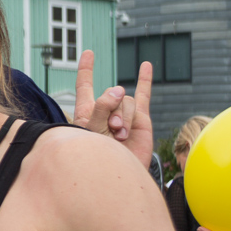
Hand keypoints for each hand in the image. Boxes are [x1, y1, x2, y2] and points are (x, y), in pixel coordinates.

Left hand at [75, 51, 155, 170]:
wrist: (118, 176)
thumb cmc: (97, 158)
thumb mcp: (92, 133)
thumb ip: (102, 109)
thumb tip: (119, 89)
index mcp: (88, 113)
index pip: (85, 86)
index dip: (86, 69)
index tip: (88, 53)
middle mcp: (106, 111)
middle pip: (112, 94)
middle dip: (113, 109)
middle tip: (112, 130)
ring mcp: (124, 115)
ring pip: (128, 101)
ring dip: (126, 116)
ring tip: (121, 135)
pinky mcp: (140, 120)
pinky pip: (144, 96)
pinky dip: (145, 80)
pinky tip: (146, 65)